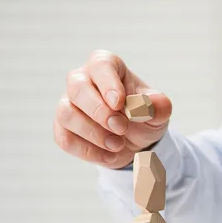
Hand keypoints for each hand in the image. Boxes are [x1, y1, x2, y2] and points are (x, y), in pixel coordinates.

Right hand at [54, 50, 172, 168]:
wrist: (134, 140)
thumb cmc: (142, 116)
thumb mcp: (158, 111)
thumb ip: (158, 105)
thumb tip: (147, 105)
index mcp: (106, 67)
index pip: (101, 65)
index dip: (108, 84)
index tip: (119, 103)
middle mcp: (82, 81)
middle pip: (77, 88)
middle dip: (99, 112)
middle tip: (121, 128)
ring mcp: (69, 104)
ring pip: (67, 114)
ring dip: (94, 134)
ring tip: (118, 145)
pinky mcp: (63, 129)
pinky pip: (65, 139)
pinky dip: (89, 152)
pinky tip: (109, 157)